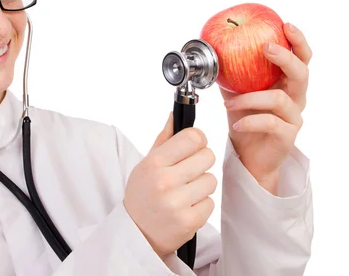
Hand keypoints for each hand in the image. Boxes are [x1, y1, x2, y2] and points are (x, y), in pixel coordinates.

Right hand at [123, 112, 216, 256]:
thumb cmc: (143, 194)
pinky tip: (186, 206)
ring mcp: (177, 202)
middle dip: (201, 162)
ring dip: (202, 184)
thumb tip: (176, 114)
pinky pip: (211, 202)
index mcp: (154, 163)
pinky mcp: (189, 221)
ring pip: (211, 179)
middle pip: (207, 156)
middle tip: (188, 171)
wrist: (136, 233)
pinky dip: (201, 204)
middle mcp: (165, 181)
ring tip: (185, 191)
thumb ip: (164, 139)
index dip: (197, 140)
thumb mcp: (146, 164)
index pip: (193, 137)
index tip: (193, 147)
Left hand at [220, 22, 311, 193]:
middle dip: (285, 58)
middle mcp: (296, 98)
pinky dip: (251, 120)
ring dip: (251, 97)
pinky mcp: (287, 136)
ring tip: (230, 102)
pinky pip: (271, 123)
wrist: (250, 156)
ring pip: (280, 99)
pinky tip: (236, 124)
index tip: (285, 25)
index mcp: (286, 83)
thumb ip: (231, 74)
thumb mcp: (236, 93)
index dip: (297, 41)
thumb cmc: (246, 120)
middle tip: (266, 48)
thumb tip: (214, 51)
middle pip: (301, 73)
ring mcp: (294, 117)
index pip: (301, 58)